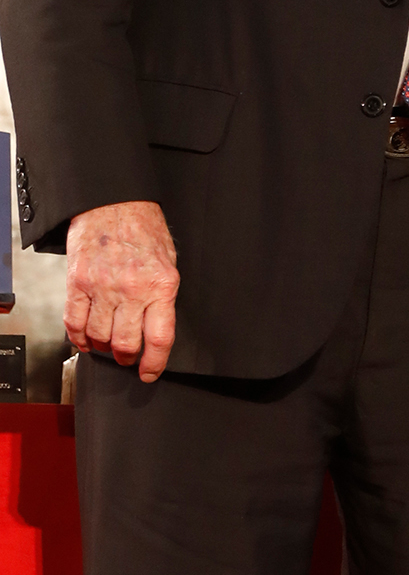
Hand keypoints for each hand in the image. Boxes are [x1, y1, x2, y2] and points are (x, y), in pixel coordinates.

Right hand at [66, 200, 178, 382]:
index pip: (159, 339)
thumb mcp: (168, 262)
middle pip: (126, 344)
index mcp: (161, 286)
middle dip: (127, 358)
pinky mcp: (78, 282)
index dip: (155, 363)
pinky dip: (78, 336)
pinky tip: (84, 339)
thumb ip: (163, 295)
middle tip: (127, 358)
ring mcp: (102, 287)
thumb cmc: (143, 229)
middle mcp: (132, 290)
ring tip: (106, 346)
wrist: (113, 201)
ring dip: (102, 348)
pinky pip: (74, 321)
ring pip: (99, 336)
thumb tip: (157, 328)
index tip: (149, 373)